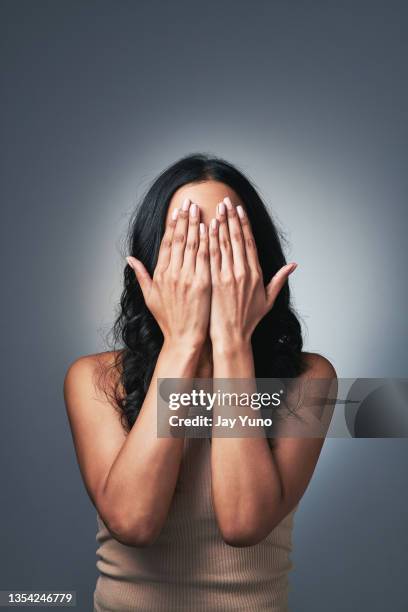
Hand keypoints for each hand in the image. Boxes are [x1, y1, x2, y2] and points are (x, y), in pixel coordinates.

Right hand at [126, 198, 210, 348]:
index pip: (167, 243)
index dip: (172, 225)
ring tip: (199, 208)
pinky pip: (205, 257)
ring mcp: (187, 278)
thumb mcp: (150, 297)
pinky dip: (207, 241)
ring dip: (196, 224)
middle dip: (184, 219)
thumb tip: (129, 258)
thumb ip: (141, 275)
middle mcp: (172, 273)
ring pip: (192, 245)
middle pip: (179, 240)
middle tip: (189, 201)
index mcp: (160, 274)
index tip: (176, 210)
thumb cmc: (168, 320)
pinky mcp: (202, 283)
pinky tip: (209, 228)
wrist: (183, 338)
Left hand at [208, 196, 296, 351]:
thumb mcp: (269, 300)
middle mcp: (242, 272)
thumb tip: (293, 265)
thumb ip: (279, 280)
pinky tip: (205, 227)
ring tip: (215, 208)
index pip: (249, 242)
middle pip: (236, 239)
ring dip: (219, 224)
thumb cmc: (249, 320)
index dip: (244, 224)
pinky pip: (211, 257)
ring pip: (223, 244)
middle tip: (225, 201)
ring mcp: (227, 276)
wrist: (232, 336)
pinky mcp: (214, 282)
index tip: (239, 210)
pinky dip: (208, 241)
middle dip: (230, 218)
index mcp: (255, 274)